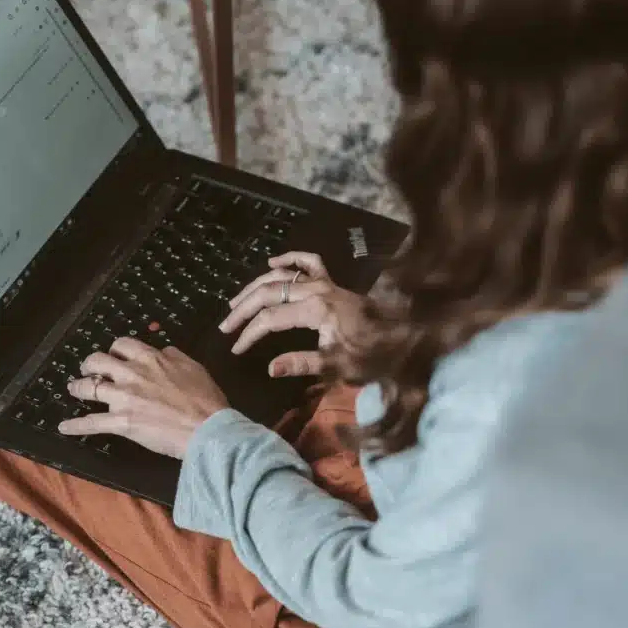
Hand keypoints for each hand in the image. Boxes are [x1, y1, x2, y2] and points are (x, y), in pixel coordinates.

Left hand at [58, 338, 228, 458]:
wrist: (207, 427)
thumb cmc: (205, 398)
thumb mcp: (193, 366)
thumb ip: (173, 356)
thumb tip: (162, 352)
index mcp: (150, 358)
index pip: (122, 345)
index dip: (115, 350)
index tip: (114, 356)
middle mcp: (132, 374)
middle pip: (98, 361)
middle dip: (90, 364)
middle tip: (89, 370)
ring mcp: (124, 398)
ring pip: (89, 388)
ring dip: (78, 387)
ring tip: (73, 389)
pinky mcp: (122, 422)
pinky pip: (92, 423)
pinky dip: (75, 425)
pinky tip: (63, 427)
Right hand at [219, 251, 363, 377]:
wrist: (402, 337)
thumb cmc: (372, 355)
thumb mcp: (338, 366)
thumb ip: (302, 364)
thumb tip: (270, 367)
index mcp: (315, 309)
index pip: (270, 318)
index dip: (249, 333)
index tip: (235, 349)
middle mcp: (316, 289)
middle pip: (269, 292)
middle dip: (244, 309)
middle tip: (225, 326)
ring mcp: (324, 281)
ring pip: (281, 275)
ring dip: (256, 287)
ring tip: (236, 302)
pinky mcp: (331, 281)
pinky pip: (307, 262)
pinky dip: (288, 259)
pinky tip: (271, 263)